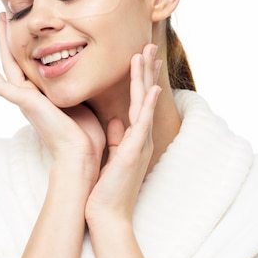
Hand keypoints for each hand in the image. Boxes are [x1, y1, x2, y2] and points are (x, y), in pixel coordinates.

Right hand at [0, 13, 104, 177]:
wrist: (81, 154)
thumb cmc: (86, 135)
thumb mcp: (83, 102)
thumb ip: (79, 88)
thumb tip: (93, 74)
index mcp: (43, 97)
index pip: (30, 66)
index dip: (25, 48)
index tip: (25, 30)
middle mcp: (31, 97)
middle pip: (15, 61)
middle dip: (9, 39)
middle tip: (3, 18)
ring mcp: (25, 100)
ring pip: (7, 66)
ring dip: (1, 44)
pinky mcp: (24, 103)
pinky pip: (2, 85)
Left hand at [85, 43, 161, 224]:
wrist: (106, 214)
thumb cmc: (107, 188)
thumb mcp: (113, 155)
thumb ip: (117, 136)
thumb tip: (116, 120)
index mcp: (134, 136)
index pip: (139, 100)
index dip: (141, 78)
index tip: (142, 56)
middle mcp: (141, 136)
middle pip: (145, 95)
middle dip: (147, 69)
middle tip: (149, 43)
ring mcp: (140, 142)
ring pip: (144, 102)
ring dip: (146, 77)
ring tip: (147, 53)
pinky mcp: (133, 151)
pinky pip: (143, 123)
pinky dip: (148, 104)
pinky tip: (151, 88)